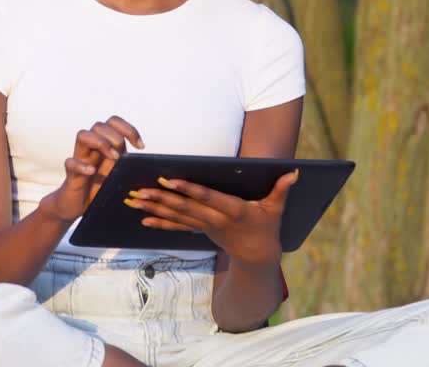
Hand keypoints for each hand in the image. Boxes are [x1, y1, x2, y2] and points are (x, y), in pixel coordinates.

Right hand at [39, 116, 143, 222]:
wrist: (77, 207)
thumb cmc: (99, 189)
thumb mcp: (118, 174)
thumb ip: (128, 165)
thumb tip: (150, 165)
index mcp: (105, 147)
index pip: (113, 123)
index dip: (128, 129)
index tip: (140, 146)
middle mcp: (92, 149)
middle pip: (99, 125)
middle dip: (115, 136)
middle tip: (122, 156)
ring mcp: (80, 160)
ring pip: (82, 135)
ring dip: (100, 143)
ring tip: (112, 158)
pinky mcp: (71, 175)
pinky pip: (70, 162)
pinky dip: (82, 165)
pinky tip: (92, 172)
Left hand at [124, 169, 297, 265]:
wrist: (257, 255)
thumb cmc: (266, 227)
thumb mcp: (276, 209)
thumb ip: (281, 190)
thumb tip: (294, 172)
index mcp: (232, 210)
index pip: (207, 197)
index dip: (188, 189)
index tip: (169, 180)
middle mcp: (215, 219)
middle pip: (185, 207)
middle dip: (160, 199)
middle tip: (140, 190)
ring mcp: (204, 226)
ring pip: (176, 216)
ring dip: (154, 208)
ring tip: (134, 200)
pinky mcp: (199, 230)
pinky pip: (176, 226)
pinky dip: (159, 222)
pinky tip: (142, 219)